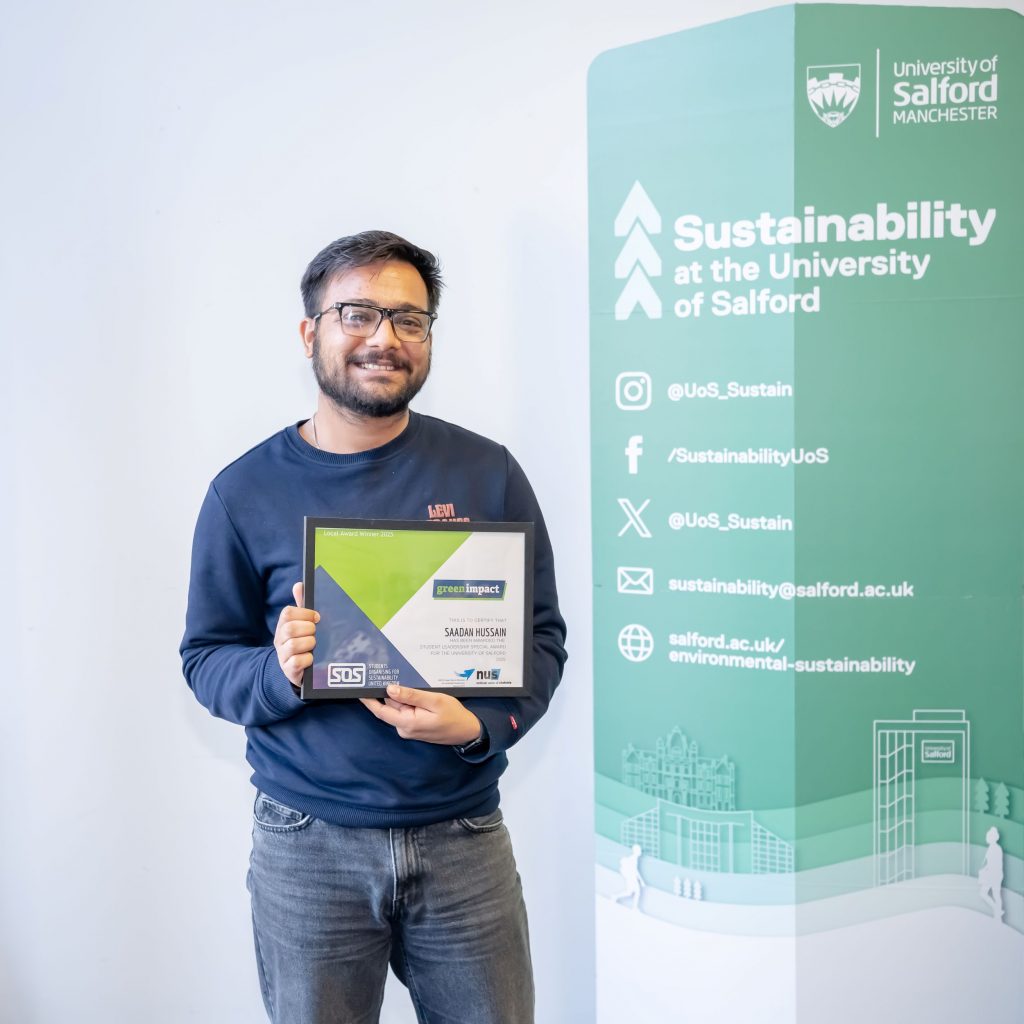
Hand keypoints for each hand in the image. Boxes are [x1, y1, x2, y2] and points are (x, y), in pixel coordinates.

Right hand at [274, 582, 318, 687]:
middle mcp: (280, 640)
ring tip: (313, 645)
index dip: (304, 613)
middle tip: (315, 632)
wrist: (296, 669)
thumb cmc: (302, 641)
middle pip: (290, 628)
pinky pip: (297, 662)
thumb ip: (301, 605)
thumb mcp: (302, 623)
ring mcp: (282, 655)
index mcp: (283, 626)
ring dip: (309, 643)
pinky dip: (308, 659)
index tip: (317, 617)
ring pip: (294, 645)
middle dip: (308, 628)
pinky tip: (311, 658)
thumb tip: (299, 584)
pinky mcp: (288, 669)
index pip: (287, 613)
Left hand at [360, 685, 481, 745]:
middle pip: (390, 706)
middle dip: (391, 691)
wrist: (467, 731)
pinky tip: (418, 693)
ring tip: (412, 682)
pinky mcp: (415, 726)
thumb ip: (411, 695)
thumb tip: (390, 689)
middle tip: (392, 672)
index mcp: (406, 723)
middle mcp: (404, 728)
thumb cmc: (453, 715)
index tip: (359, 689)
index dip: (368, 700)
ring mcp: (409, 728)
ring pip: (399, 707)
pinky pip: (406, 710)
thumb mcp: (434, 700)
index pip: (381, 711)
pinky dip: (408, 701)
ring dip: (402, 695)